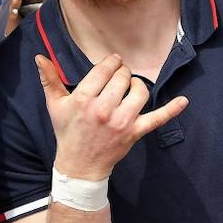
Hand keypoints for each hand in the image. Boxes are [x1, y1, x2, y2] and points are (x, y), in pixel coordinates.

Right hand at [37, 54, 187, 180]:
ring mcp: (121, 122)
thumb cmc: (68, 132)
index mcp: (84, 99)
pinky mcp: (135, 133)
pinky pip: (157, 119)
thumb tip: (39, 57)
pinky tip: (184, 101)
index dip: (110, 63)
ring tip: (129, 89)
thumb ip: (49, 79)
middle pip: (123, 77)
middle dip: (121, 74)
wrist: (79, 166)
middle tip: (116, 80)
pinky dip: (172, 110)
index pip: (105, 69)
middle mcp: (104, 109)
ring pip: (139, 90)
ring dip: (136, 85)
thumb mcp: (55, 105)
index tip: (111, 65)